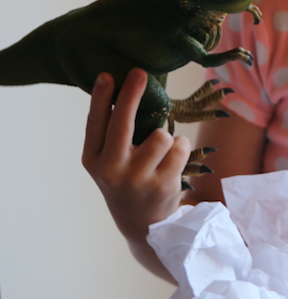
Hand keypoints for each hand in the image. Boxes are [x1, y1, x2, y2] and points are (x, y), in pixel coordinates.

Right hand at [82, 69, 189, 279]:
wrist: (142, 225)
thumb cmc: (125, 180)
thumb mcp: (107, 161)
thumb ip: (110, 133)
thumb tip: (124, 88)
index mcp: (94, 159)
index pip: (95, 123)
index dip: (101, 98)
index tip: (107, 74)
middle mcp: (112, 170)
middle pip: (123, 124)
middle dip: (132, 95)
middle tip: (139, 72)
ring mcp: (138, 179)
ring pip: (161, 135)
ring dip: (167, 135)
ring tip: (162, 149)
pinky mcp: (163, 185)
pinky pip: (180, 147)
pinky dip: (181, 147)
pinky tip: (173, 160)